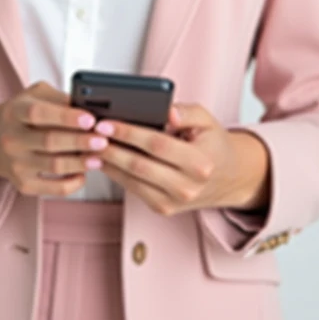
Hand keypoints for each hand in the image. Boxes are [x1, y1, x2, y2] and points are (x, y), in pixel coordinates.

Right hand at [0, 81, 108, 197]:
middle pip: (49, 142)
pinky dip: (72, 183)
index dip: (66, 117)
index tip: (90, 119)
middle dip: (79, 142)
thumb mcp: (36, 95)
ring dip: (80, 163)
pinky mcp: (24, 185)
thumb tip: (89, 108)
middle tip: (102, 140)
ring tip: (100, 157)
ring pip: (54, 166)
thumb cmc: (22, 113)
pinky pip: (53, 189)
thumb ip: (59, 98)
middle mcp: (12, 139)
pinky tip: (84, 173)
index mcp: (15, 111)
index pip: (39, 113)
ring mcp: (16, 164)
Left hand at [91, 102, 259, 216]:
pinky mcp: (163, 208)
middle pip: (140, 166)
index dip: (129, 133)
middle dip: (111, 148)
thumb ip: (186, 112)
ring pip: (132, 181)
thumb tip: (167, 111)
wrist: (228, 177)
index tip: (106, 123)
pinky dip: (115, 174)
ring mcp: (174, 201)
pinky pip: (133, 190)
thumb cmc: (212, 144)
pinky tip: (104, 159)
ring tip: (90, 145)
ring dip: (108, 163)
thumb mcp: (207, 120)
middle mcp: (188, 186)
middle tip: (90, 134)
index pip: (157, 144)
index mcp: (200, 162)